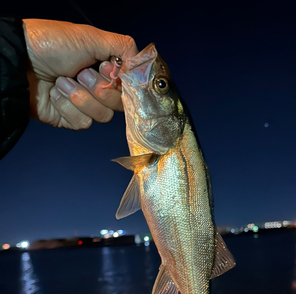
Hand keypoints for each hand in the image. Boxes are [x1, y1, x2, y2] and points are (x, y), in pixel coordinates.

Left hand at [22, 19, 137, 129]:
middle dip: (99, 88)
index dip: (121, 82)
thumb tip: (143, 66)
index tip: (106, 68)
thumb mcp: (91, 37)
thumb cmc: (52, 44)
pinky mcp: (71, 120)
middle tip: (80, 72)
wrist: (19, 62)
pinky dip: (68, 107)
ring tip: (62, 81)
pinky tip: (55, 94)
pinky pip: (82, 123)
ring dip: (80, 97)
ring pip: (102, 116)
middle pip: (119, 104)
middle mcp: (98, 88)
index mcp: (106, 68)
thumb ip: (124, 48)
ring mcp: (85, 106)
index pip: (130, 86)